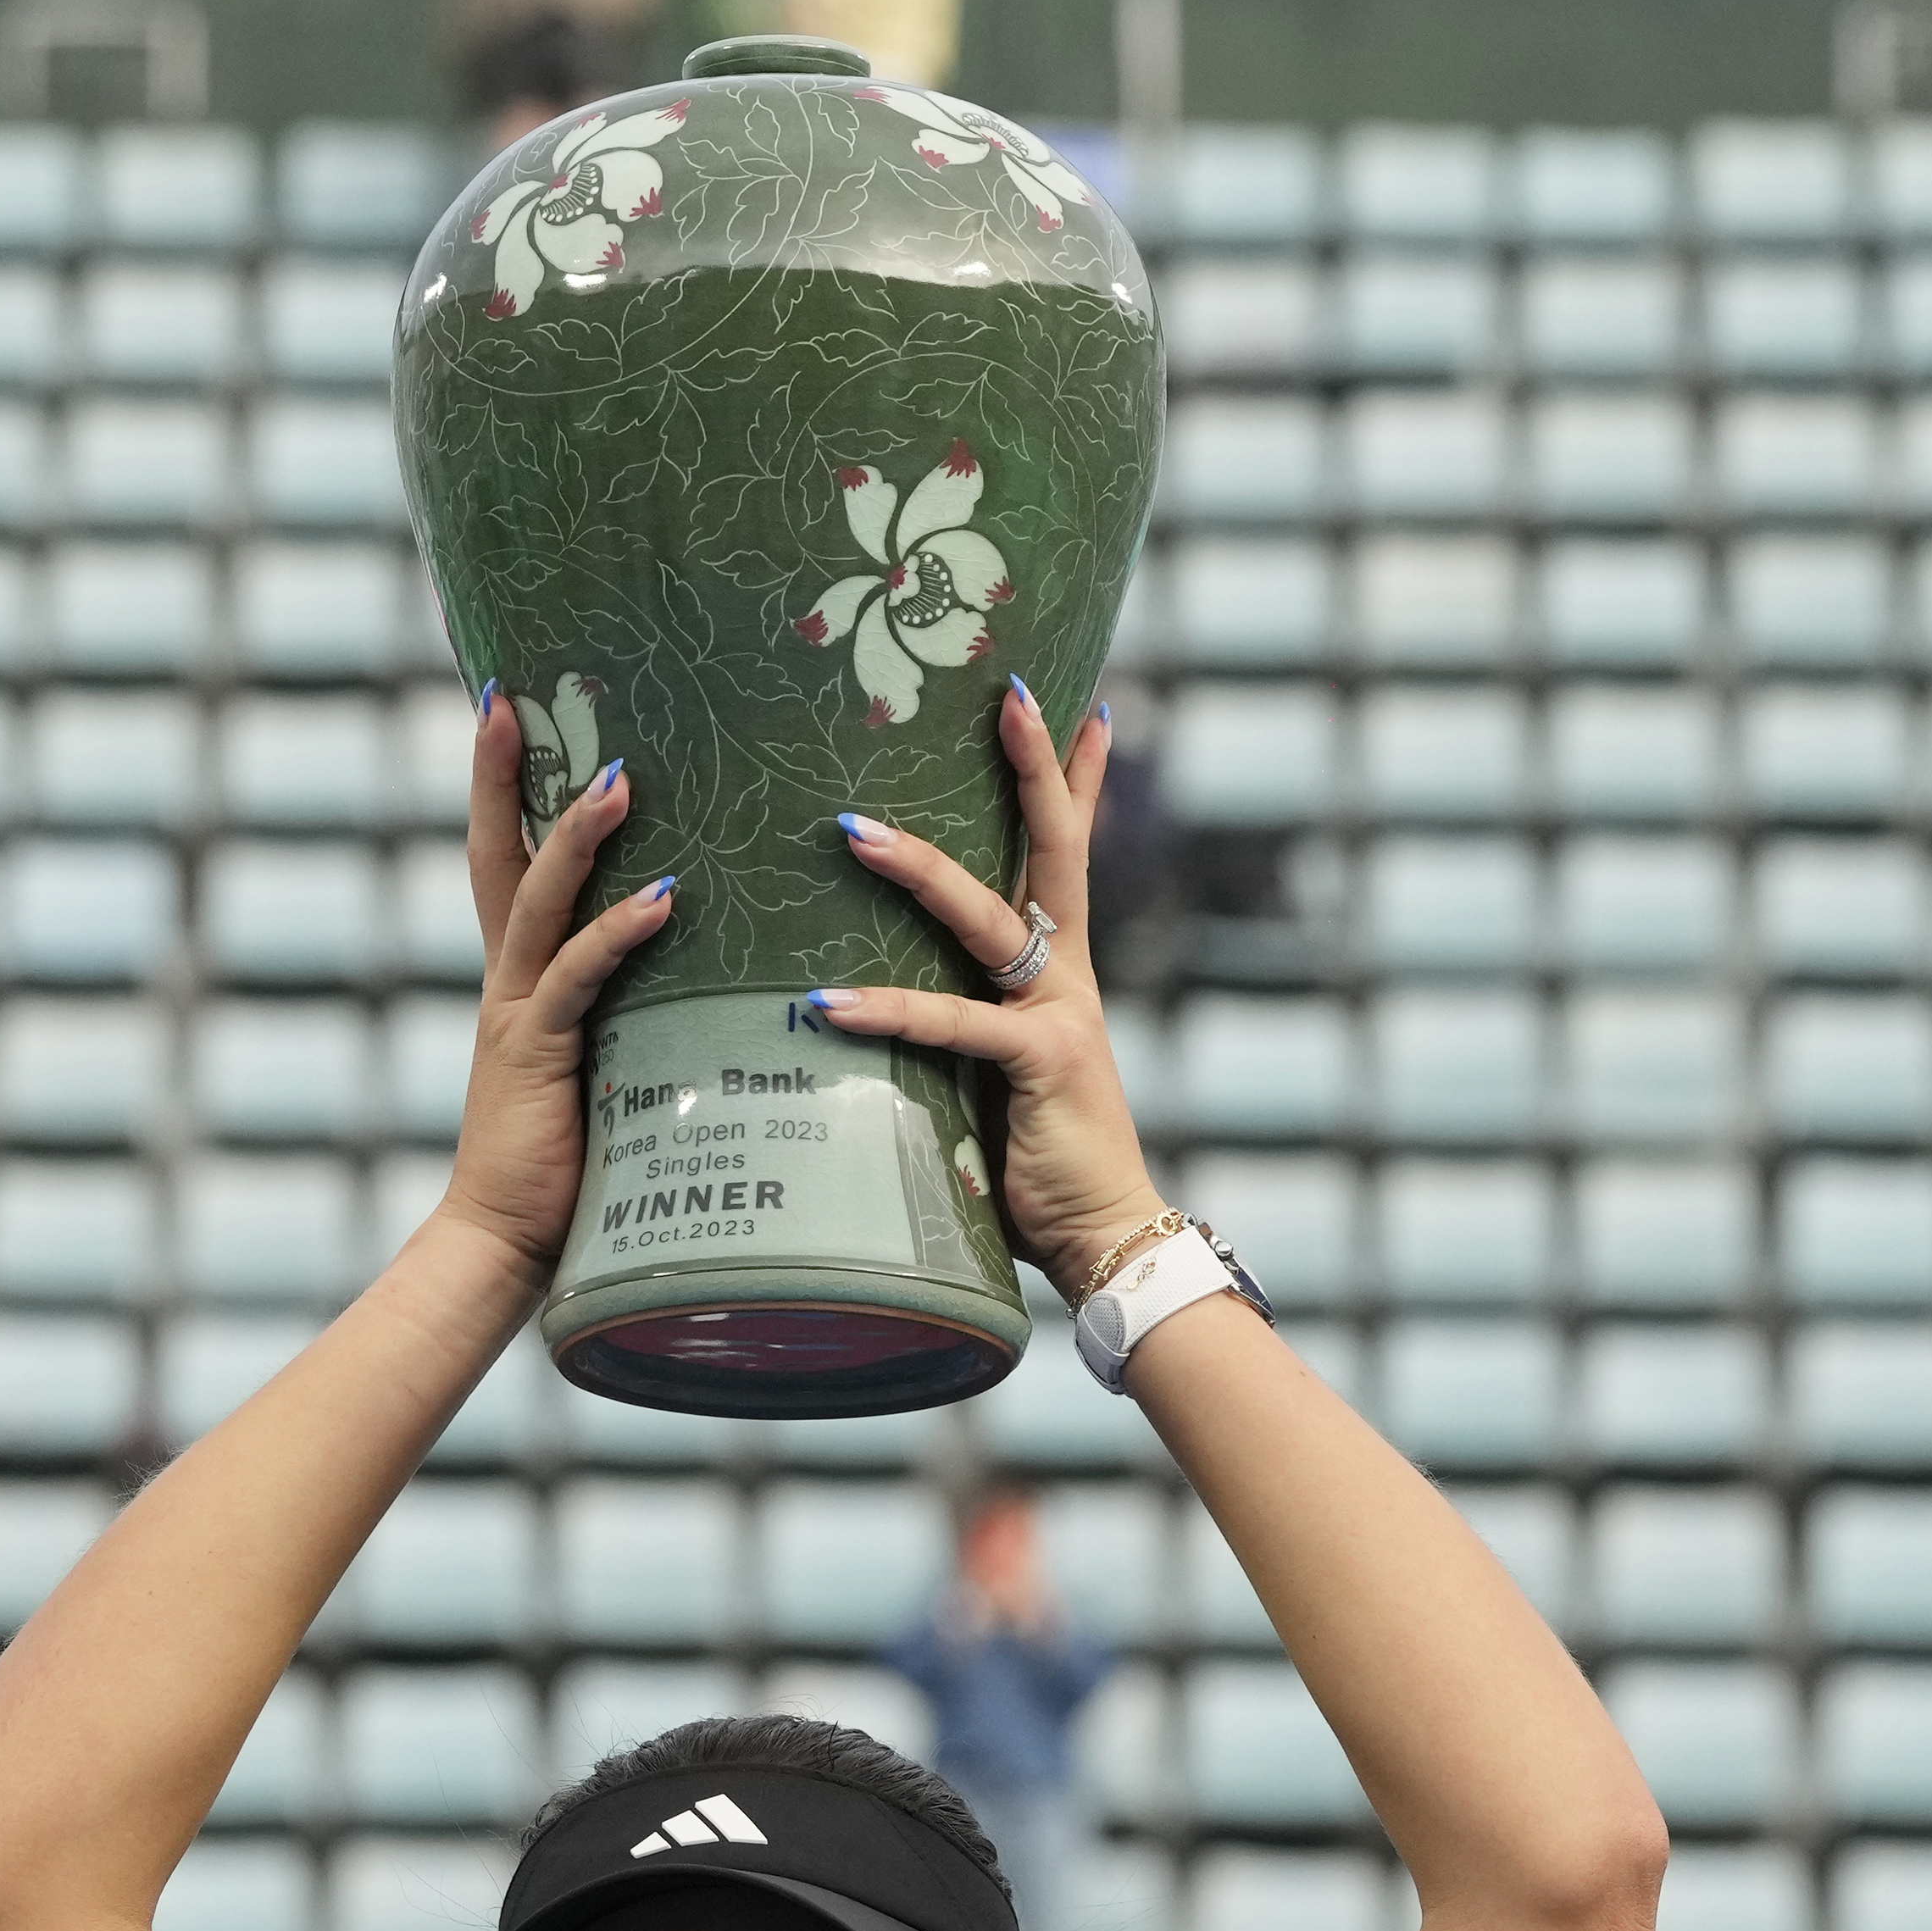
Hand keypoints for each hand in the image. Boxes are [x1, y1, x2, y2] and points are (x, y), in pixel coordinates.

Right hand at [430, 688, 665, 1272]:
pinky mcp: (539, 1056)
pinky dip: (618, 934)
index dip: (497, 784)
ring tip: (619, 778)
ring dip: (577, 837)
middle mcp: (508, 980)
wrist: (507, 1242)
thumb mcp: (604, 1062)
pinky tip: (663, 898)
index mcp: (519, 976)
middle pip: (495, 854)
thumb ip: (634, 1007)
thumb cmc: (572, 1161)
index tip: (502, 706)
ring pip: (539, 903)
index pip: (504, 860)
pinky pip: (578, 980)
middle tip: (507, 697)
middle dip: (499, 774)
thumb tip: (705, 959)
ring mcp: (518, 1014)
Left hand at [794, 686, 1161, 1294]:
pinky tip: (824, 1002)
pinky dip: (887, 1011)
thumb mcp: (994, 1075)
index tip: (1076, 700)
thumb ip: (952, 1028)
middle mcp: (1068, 977)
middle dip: (1032, 768)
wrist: (1107, 1238)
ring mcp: (1058, 1014)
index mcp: (1061, 972)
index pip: (1068, 853)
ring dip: (920, 868)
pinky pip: (953, 1024)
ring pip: (989, 917)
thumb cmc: (1040, 1164)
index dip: (1073, 778)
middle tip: (1006, 693)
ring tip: (851, 829)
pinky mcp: (1038, 1064)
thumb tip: (866, 994)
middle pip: (1052, 849)